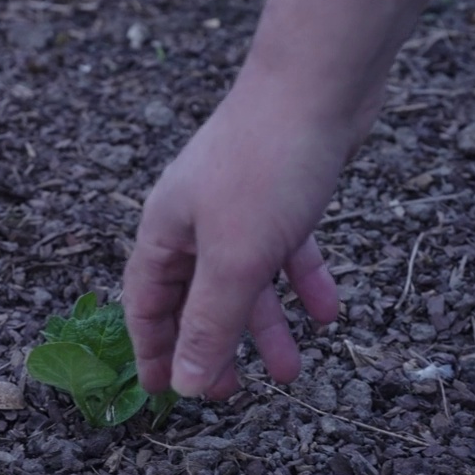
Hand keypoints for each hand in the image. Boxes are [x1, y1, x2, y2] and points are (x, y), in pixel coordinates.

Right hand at [123, 81, 371, 399]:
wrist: (319, 81)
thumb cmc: (265, 166)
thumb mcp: (235, 261)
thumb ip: (209, 325)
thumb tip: (184, 384)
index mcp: (166, 231)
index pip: (146, 303)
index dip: (153, 350)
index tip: (166, 393)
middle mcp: (195, 218)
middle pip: (198, 296)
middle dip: (215, 345)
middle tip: (231, 391)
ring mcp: (240, 205)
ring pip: (247, 278)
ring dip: (268, 325)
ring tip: (290, 371)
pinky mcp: (282, 193)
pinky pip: (287, 250)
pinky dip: (303, 282)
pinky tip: (328, 313)